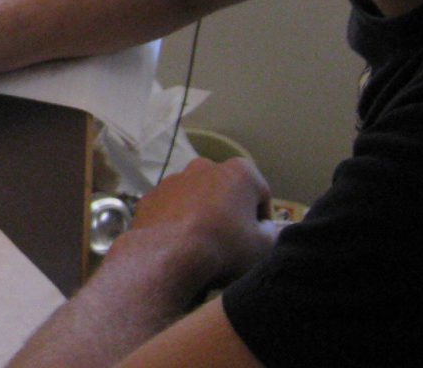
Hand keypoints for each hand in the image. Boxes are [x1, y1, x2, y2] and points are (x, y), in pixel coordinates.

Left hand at [119, 157, 279, 296]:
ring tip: (201, 244)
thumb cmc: (223, 246)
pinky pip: (171, 208)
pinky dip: (177, 220)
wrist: (165, 256)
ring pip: (197, 197)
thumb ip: (272, 233)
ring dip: (202, 214)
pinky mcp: (150, 195)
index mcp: (240, 171)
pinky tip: (178, 243)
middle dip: (230, 212)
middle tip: (229, 241)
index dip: (262, 220)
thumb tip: (266, 228)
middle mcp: (205, 166)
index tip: (257, 240)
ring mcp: (173, 179)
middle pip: (227, 191)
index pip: (261, 195)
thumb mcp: (262, 246)